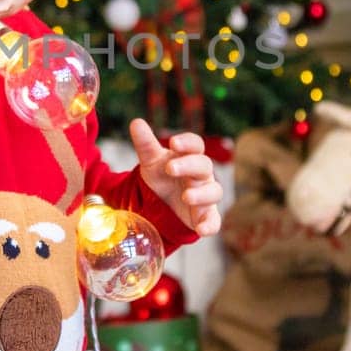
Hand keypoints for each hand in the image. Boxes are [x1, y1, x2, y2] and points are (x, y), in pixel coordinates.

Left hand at [129, 117, 222, 237]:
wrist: (162, 203)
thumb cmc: (162, 176)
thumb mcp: (151, 161)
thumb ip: (145, 143)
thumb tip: (136, 122)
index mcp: (189, 157)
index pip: (196, 145)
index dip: (187, 142)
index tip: (173, 142)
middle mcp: (202, 175)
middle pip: (204, 165)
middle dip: (188, 166)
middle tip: (170, 168)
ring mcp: (206, 195)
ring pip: (214, 191)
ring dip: (202, 194)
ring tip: (185, 196)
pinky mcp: (206, 216)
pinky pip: (214, 221)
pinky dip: (210, 225)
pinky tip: (201, 229)